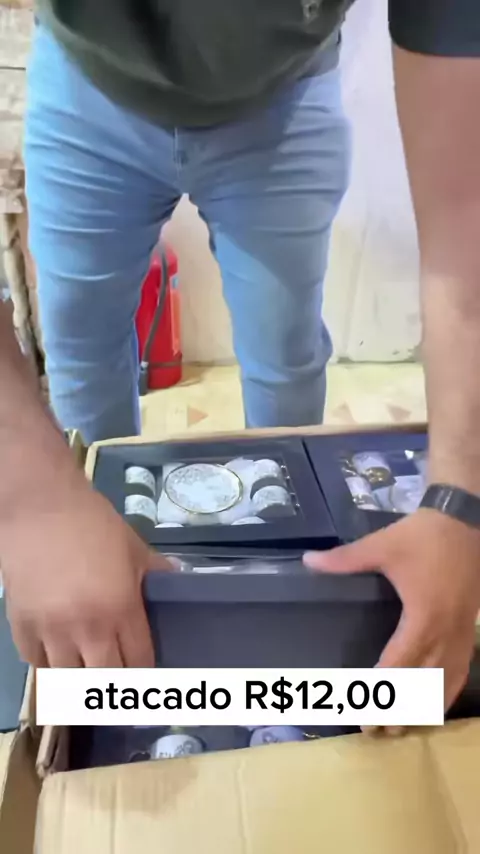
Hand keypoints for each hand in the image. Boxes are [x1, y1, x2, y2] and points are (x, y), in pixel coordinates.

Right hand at [0, 474, 171, 667]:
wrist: (40, 506)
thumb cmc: (93, 523)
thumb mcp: (134, 547)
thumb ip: (158, 572)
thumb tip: (177, 582)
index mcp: (120, 610)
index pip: (139, 663)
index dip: (146, 674)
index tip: (148, 676)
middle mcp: (86, 630)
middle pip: (105, 681)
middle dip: (116, 684)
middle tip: (120, 679)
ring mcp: (50, 631)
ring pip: (68, 681)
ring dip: (81, 678)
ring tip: (89, 672)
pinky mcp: (21, 626)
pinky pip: (36, 663)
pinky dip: (49, 663)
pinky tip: (58, 653)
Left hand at [304, 508, 479, 714]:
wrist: (464, 520)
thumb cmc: (422, 535)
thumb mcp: (381, 545)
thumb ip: (345, 559)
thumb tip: (309, 561)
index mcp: (423, 617)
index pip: (400, 664)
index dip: (381, 691)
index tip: (364, 712)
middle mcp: (446, 632)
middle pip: (424, 682)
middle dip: (401, 708)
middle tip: (377, 730)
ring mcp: (463, 632)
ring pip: (447, 681)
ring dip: (426, 705)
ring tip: (404, 726)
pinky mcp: (471, 627)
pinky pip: (462, 668)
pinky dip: (449, 689)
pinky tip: (438, 701)